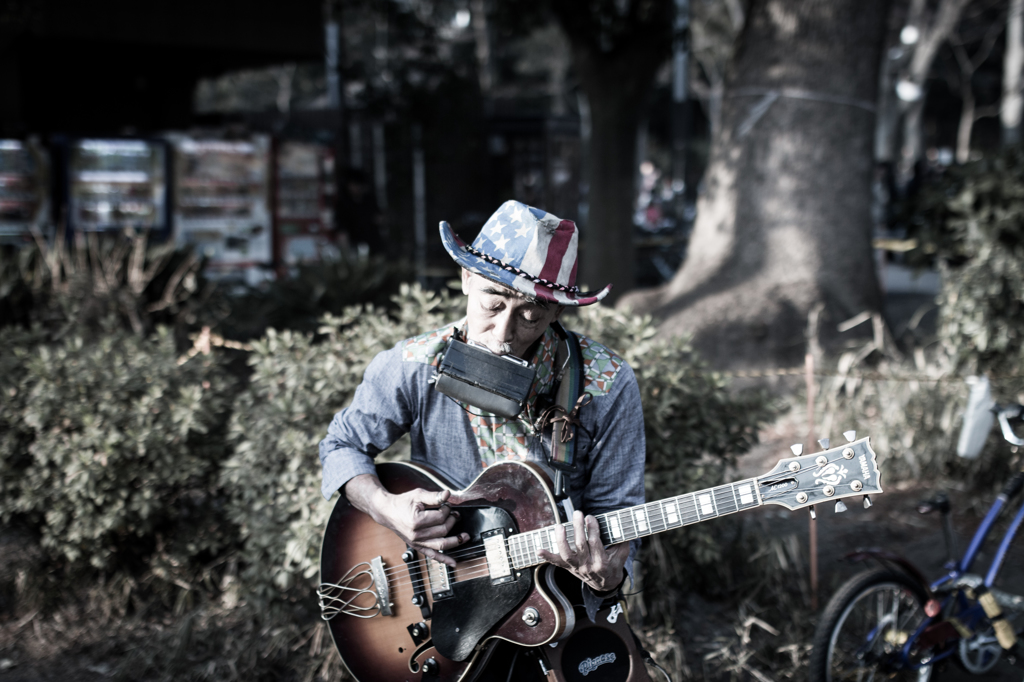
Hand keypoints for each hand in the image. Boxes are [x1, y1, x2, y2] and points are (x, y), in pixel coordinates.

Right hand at [344, 474, 468, 566]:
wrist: (387, 512)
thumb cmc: (402, 503)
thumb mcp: (418, 495)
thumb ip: (434, 496)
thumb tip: (447, 494)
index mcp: (415, 521)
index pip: (440, 517)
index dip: (447, 509)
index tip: (447, 505)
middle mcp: (416, 535)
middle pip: (442, 530)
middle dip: (452, 520)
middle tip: (454, 513)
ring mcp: (416, 543)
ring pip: (441, 544)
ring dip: (455, 541)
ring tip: (465, 537)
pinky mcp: (417, 547)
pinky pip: (432, 555)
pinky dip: (444, 560)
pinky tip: (453, 563)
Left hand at [537, 510, 628, 592]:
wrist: (605, 585)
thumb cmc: (614, 565)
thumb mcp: (622, 555)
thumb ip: (622, 541)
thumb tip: (622, 525)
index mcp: (601, 563)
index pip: (595, 543)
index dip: (592, 529)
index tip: (590, 517)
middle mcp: (587, 566)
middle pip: (580, 545)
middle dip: (579, 528)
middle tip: (578, 514)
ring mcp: (576, 568)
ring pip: (566, 553)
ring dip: (562, 539)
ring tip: (560, 526)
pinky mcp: (568, 568)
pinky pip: (556, 562)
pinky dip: (547, 556)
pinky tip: (538, 550)